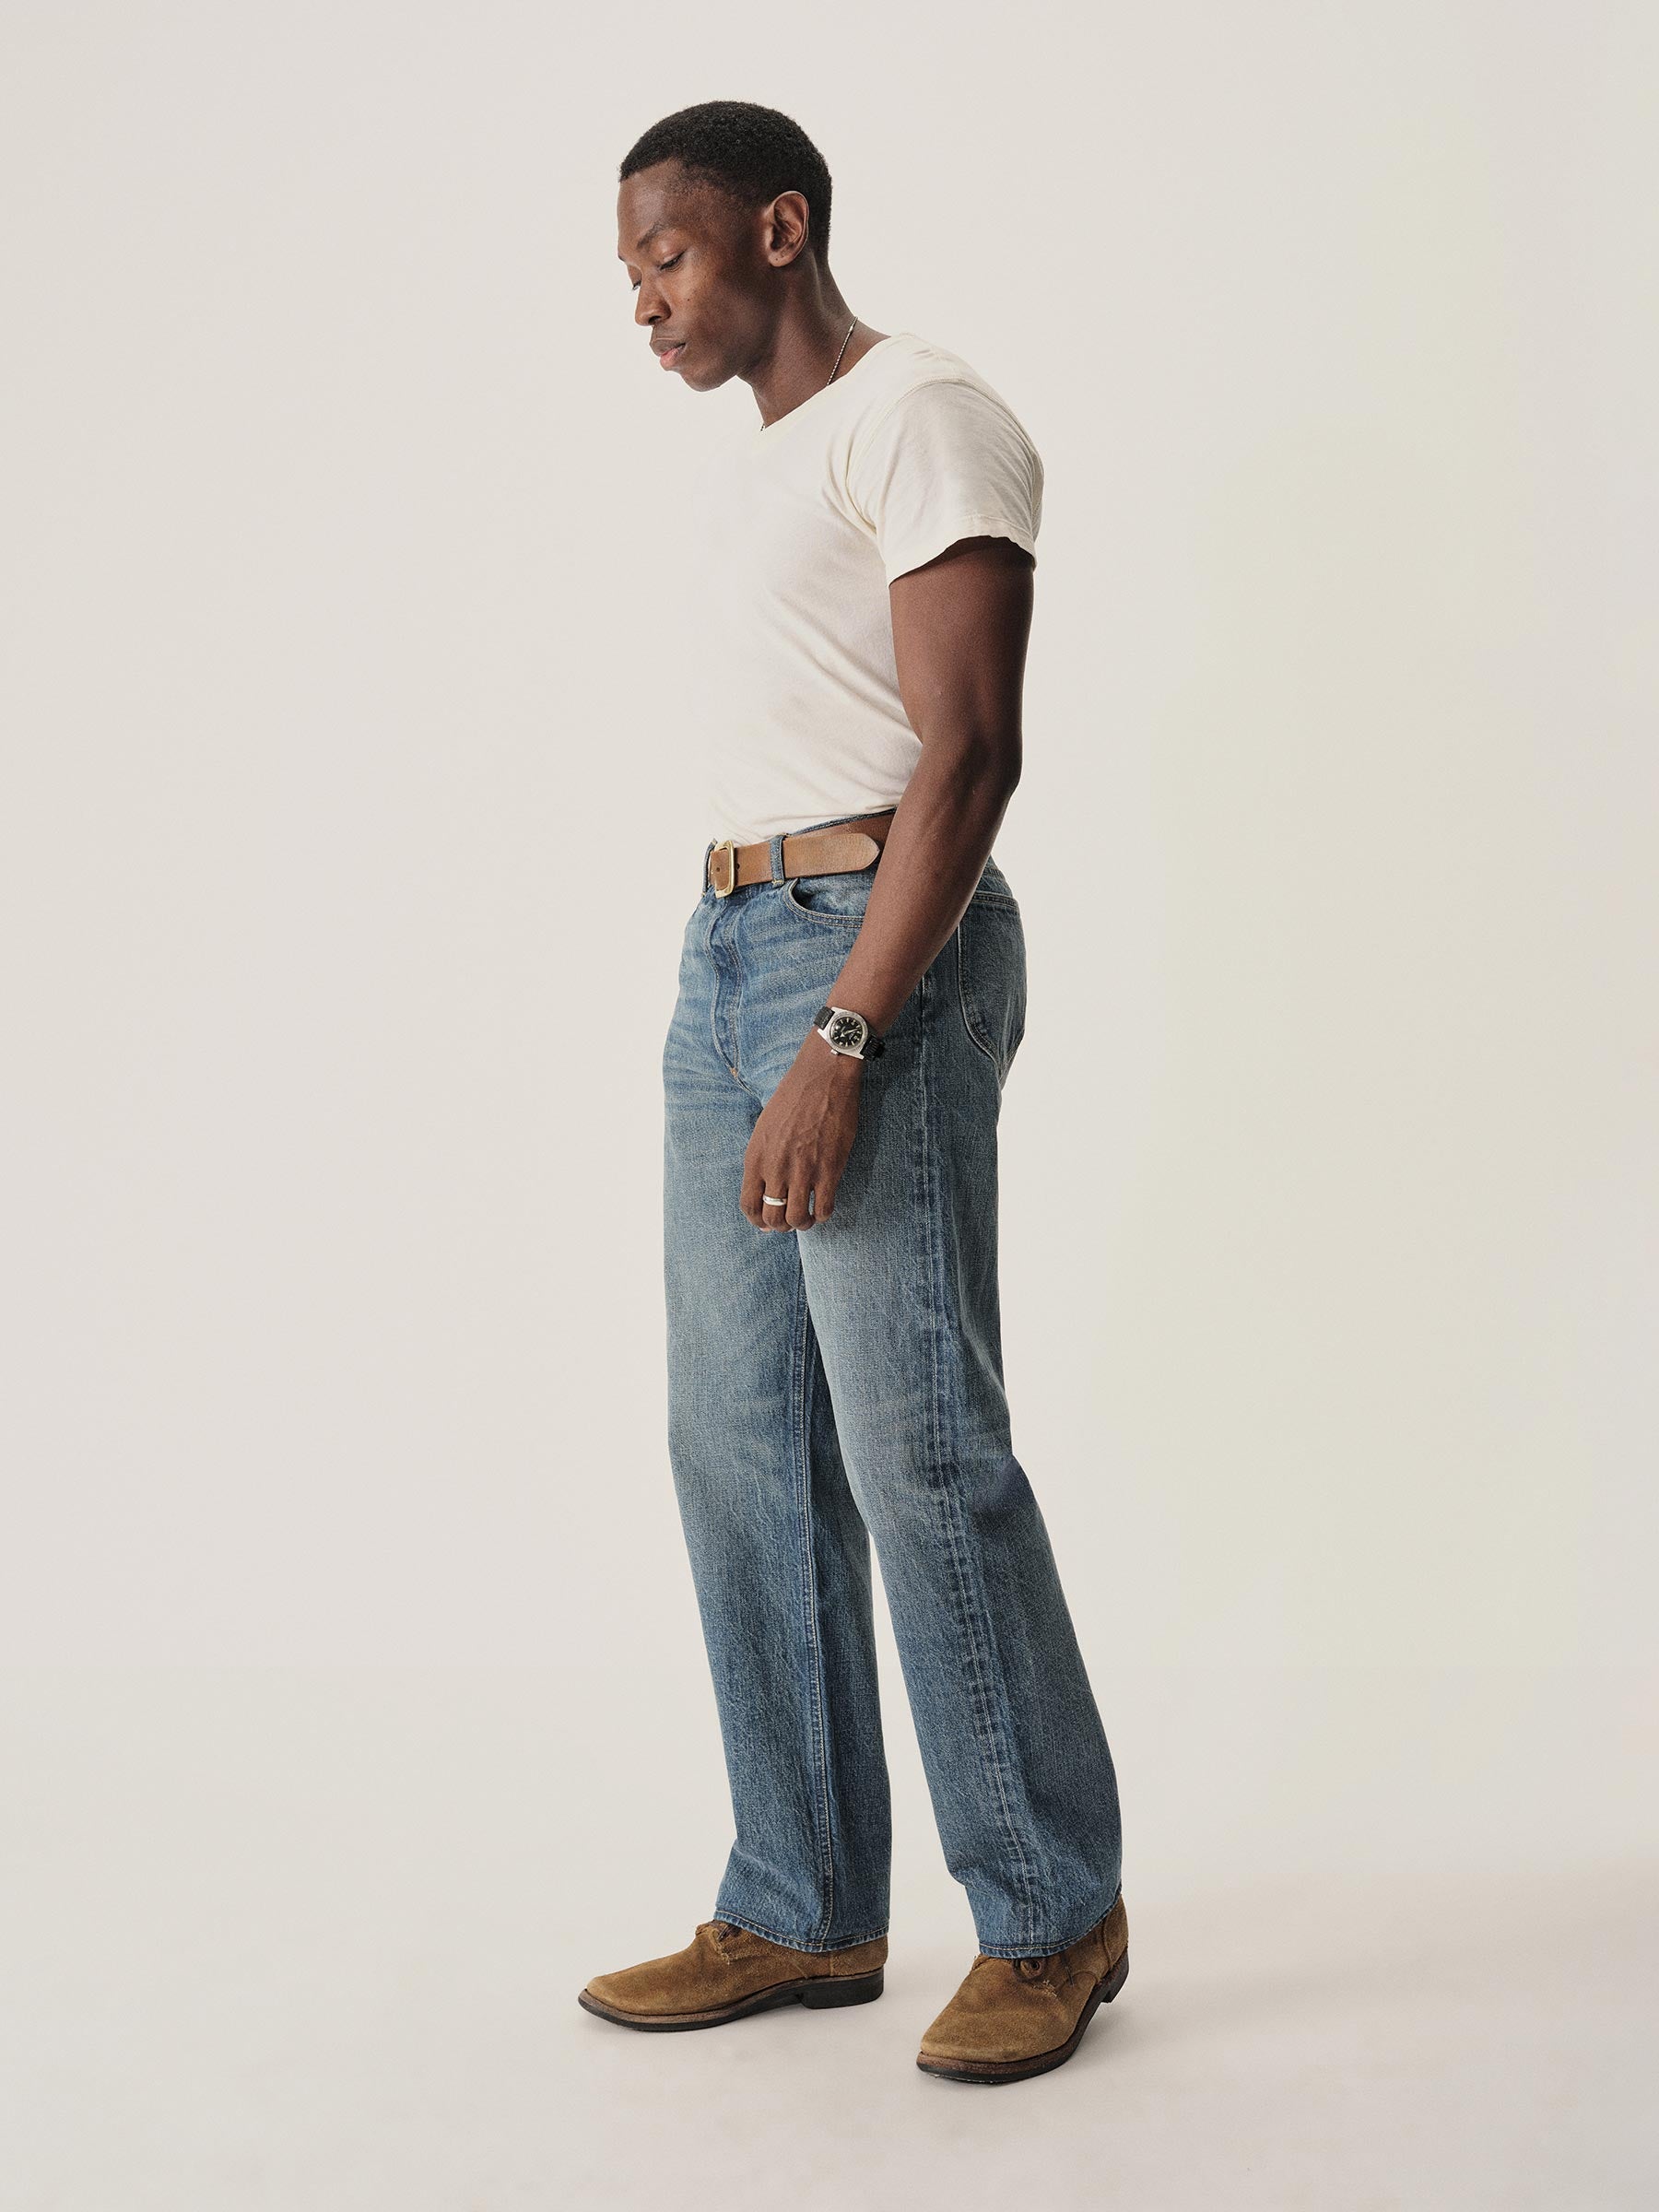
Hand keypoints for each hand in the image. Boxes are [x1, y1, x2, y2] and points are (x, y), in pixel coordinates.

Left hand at [739, 1035, 863, 1229]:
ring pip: (797, 1219)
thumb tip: (766, 1188)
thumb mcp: (764, 1128)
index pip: (748, 1205)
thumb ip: (762, 1158)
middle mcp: (775, 1168)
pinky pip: (824, 1208)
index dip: (758, 1221)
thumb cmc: (793, 1098)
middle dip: (780, 1226)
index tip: (767, 1223)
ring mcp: (803, 1170)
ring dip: (803, 1224)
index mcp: (755, 1157)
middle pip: (772, 1217)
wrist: (822, 1077)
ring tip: (808, 1217)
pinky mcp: (829, 1169)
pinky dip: (823, 1215)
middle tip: (790, 1220)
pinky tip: (824, 1207)